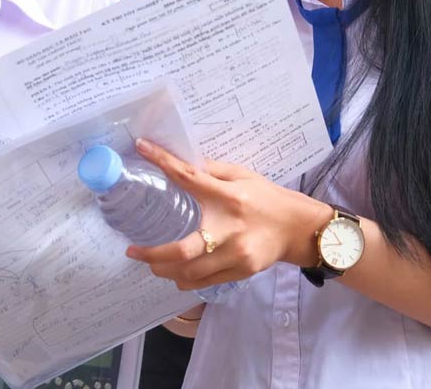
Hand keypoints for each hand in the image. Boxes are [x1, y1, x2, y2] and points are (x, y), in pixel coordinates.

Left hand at [125, 139, 330, 290]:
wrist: (298, 228)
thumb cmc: (266, 198)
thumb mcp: (242, 175)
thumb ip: (211, 169)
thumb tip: (180, 161)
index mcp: (228, 197)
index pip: (189, 177)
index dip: (162, 162)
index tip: (141, 148)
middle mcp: (230, 229)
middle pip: (183, 250)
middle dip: (152, 255)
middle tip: (133, 251)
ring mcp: (236, 256)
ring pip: (190, 273)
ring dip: (164, 270)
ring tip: (151, 262)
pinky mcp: (241, 272)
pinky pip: (204, 282)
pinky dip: (184, 279)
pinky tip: (174, 272)